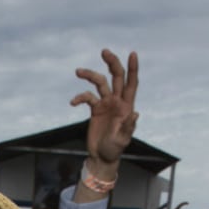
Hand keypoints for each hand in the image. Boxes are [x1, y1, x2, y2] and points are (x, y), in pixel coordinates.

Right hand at [71, 49, 138, 166]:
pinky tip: (73, 103)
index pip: (132, 83)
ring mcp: (106, 104)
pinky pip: (87, 97)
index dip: (133, 69)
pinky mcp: (95, 109)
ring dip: (89, 75)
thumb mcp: (122, 140)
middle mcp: (117, 101)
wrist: (102, 157)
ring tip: (78, 72)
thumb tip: (135, 113)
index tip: (133, 53)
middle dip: (112, 63)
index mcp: (127, 106)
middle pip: (116, 76)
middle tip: (104, 51)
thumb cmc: (115, 150)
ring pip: (99, 82)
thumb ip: (128, 127)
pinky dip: (80, 97)